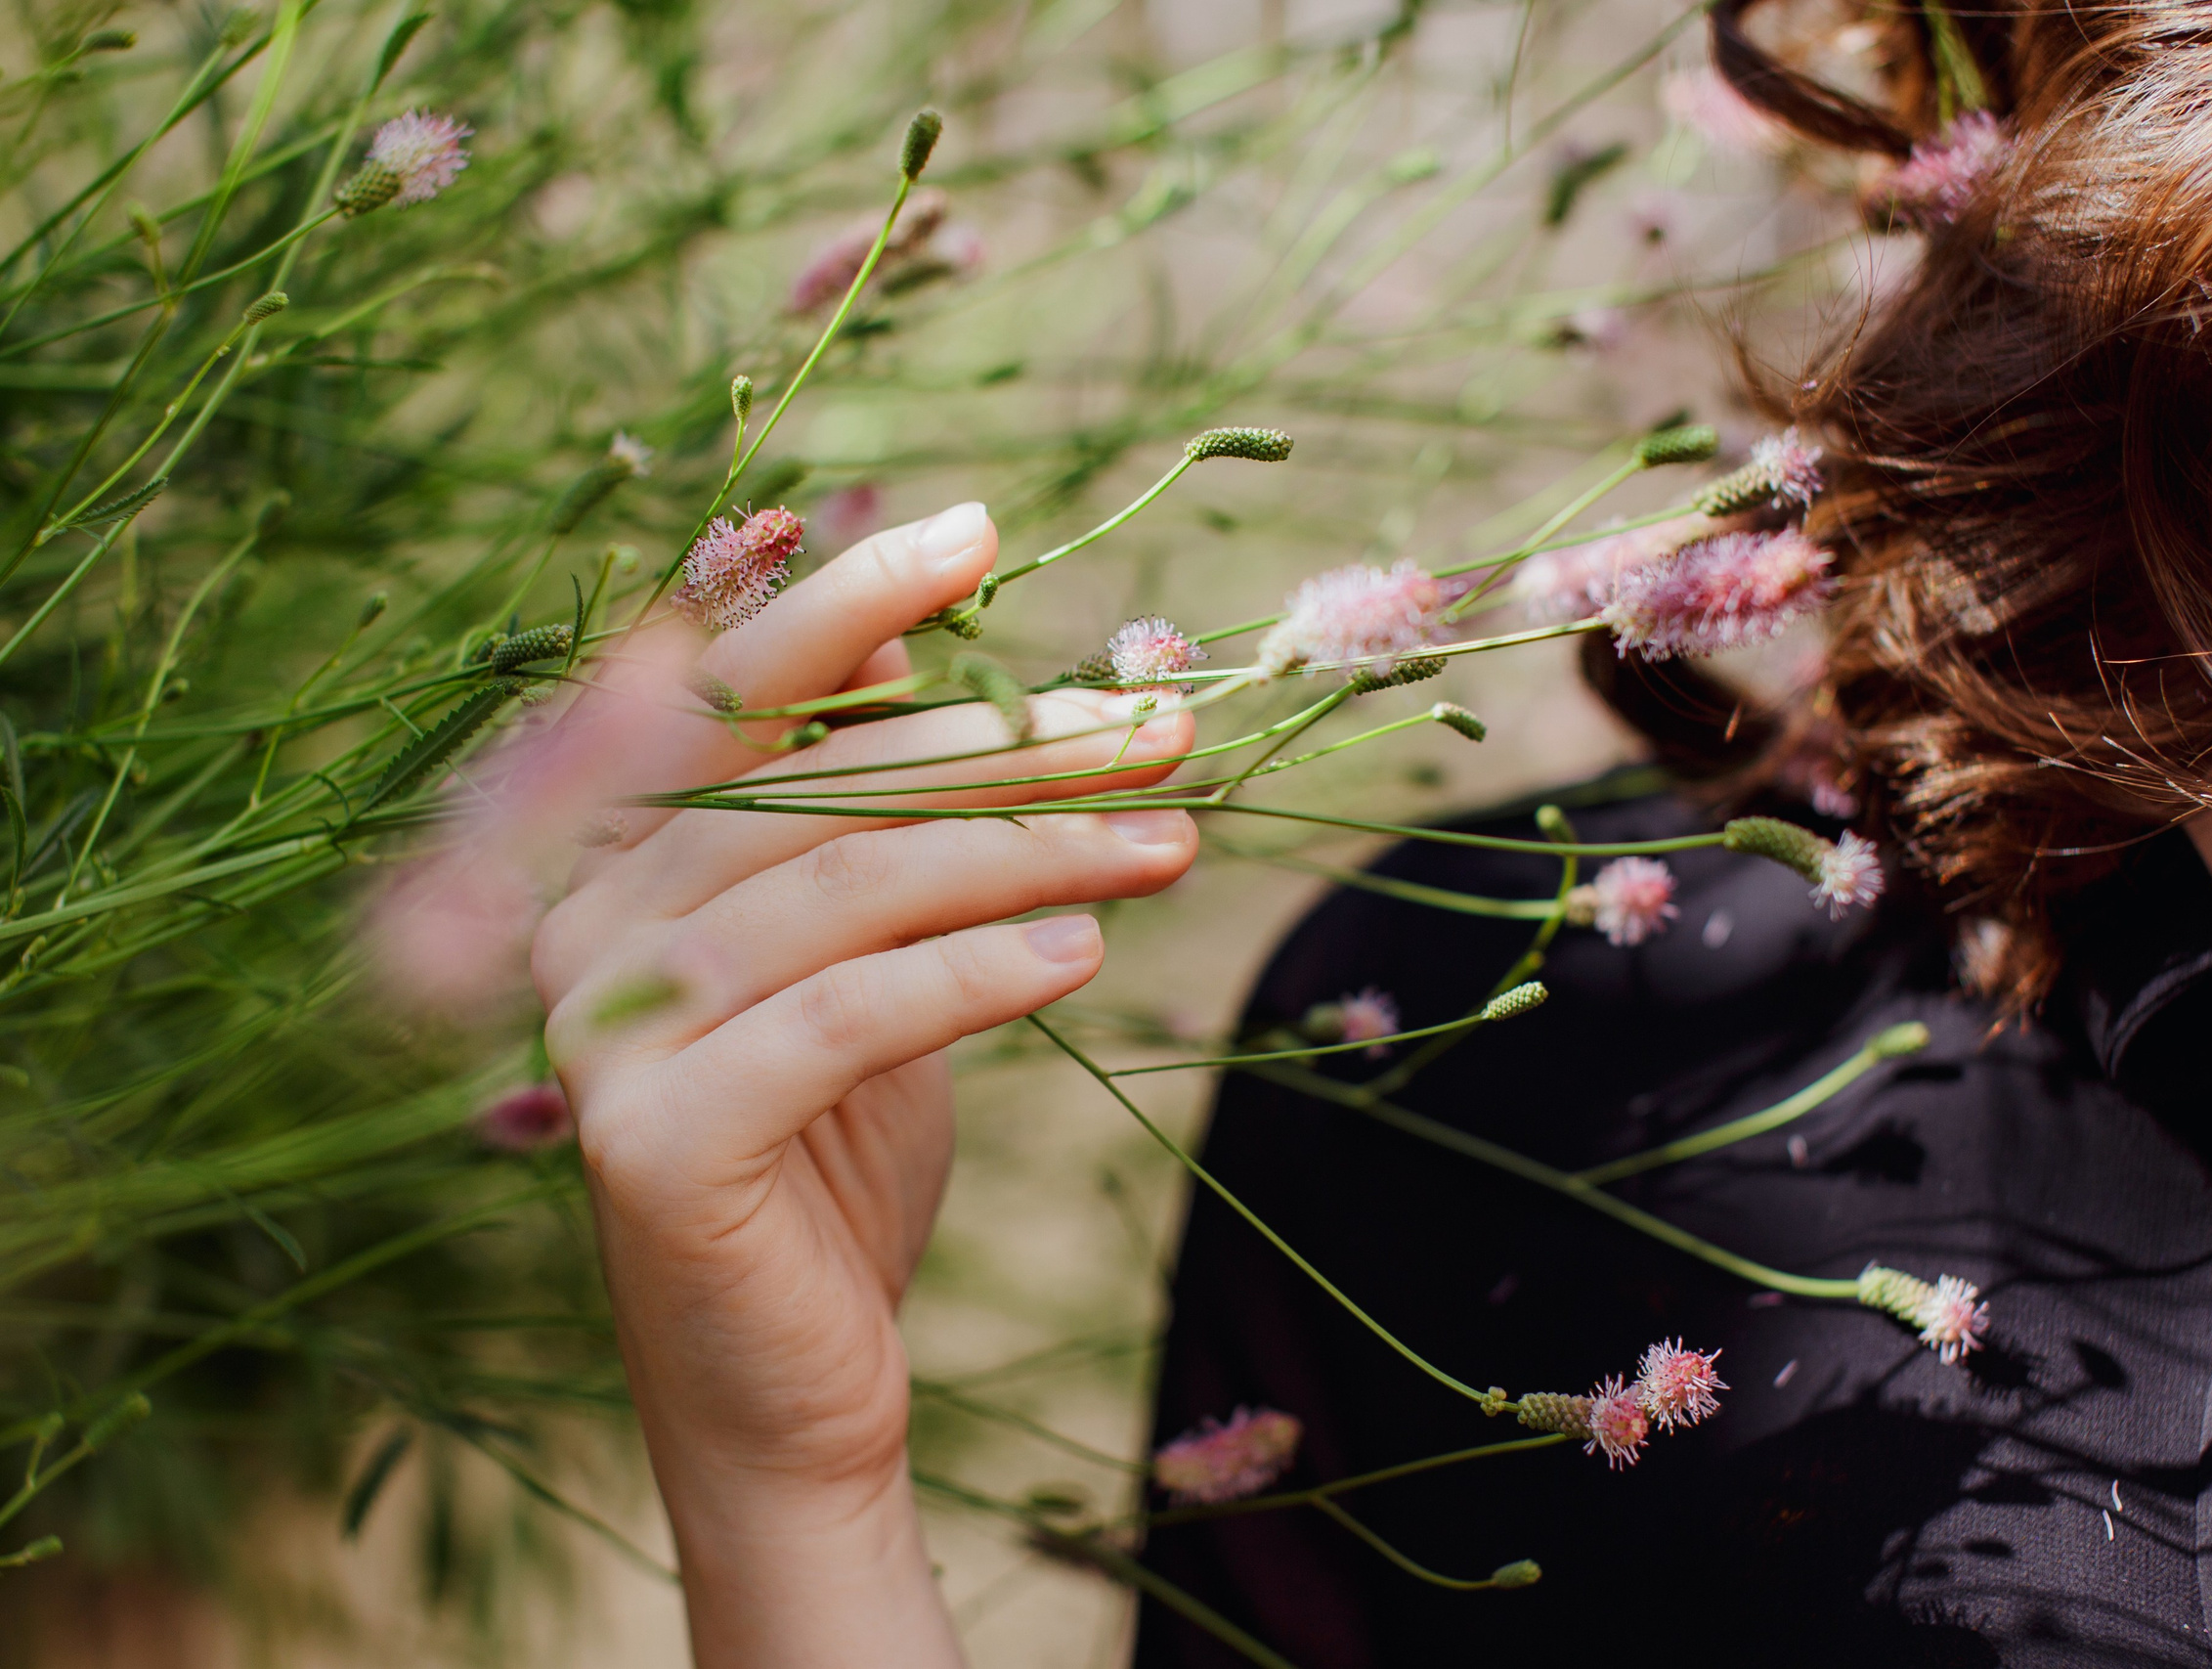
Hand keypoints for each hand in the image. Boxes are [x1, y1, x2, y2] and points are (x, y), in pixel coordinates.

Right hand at [530, 503, 1196, 1664]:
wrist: (788, 1393)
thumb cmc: (840, 1159)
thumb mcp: (868, 962)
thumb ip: (866, 817)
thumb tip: (930, 652)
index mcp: (617, 858)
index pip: (734, 694)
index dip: (850, 606)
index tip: (980, 532)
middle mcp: (582, 924)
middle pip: (820, 785)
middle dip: (1010, 744)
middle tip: (1165, 730)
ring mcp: (601, 1031)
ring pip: (849, 888)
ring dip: (1033, 849)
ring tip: (1174, 842)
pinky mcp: (656, 1139)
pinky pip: (845, 1016)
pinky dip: (976, 972)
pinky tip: (1086, 948)